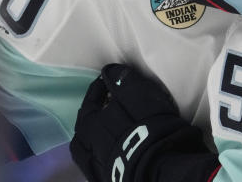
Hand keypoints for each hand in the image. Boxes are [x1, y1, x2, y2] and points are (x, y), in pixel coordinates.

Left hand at [70, 64, 213, 181]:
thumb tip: (108, 71)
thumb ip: (121, 79)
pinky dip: (98, 158)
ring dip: (89, 140)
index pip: (90, 101)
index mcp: (91, 124)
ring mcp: (97, 165)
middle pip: (83, 129)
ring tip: (98, 134)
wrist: (158, 165)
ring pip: (85, 151)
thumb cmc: (147, 125)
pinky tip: (105, 156)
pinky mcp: (108, 178)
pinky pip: (96, 167)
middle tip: (101, 108)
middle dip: (90, 116)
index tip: (106, 79)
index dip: (98, 88)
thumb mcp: (137, 93)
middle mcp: (89, 146)